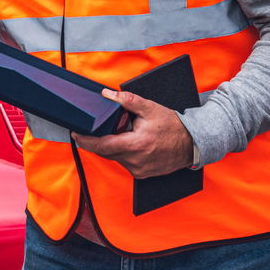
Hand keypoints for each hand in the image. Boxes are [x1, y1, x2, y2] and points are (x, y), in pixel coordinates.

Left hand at [74, 88, 196, 177]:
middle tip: (97, 129)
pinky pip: (125, 163)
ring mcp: (139, 170)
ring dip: (113, 147)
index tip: (76, 134)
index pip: (102, 146)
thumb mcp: (150, 108)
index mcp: (135, 145)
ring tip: (123, 134)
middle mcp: (135, 161)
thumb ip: (127, 101)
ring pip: (115, 158)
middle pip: (106, 152)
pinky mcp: (142, 174)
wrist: (192, 144)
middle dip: (99, 141)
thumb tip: (108, 94)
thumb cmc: (173, 127)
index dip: (86, 141)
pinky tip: (131, 144)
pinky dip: (123, 153)